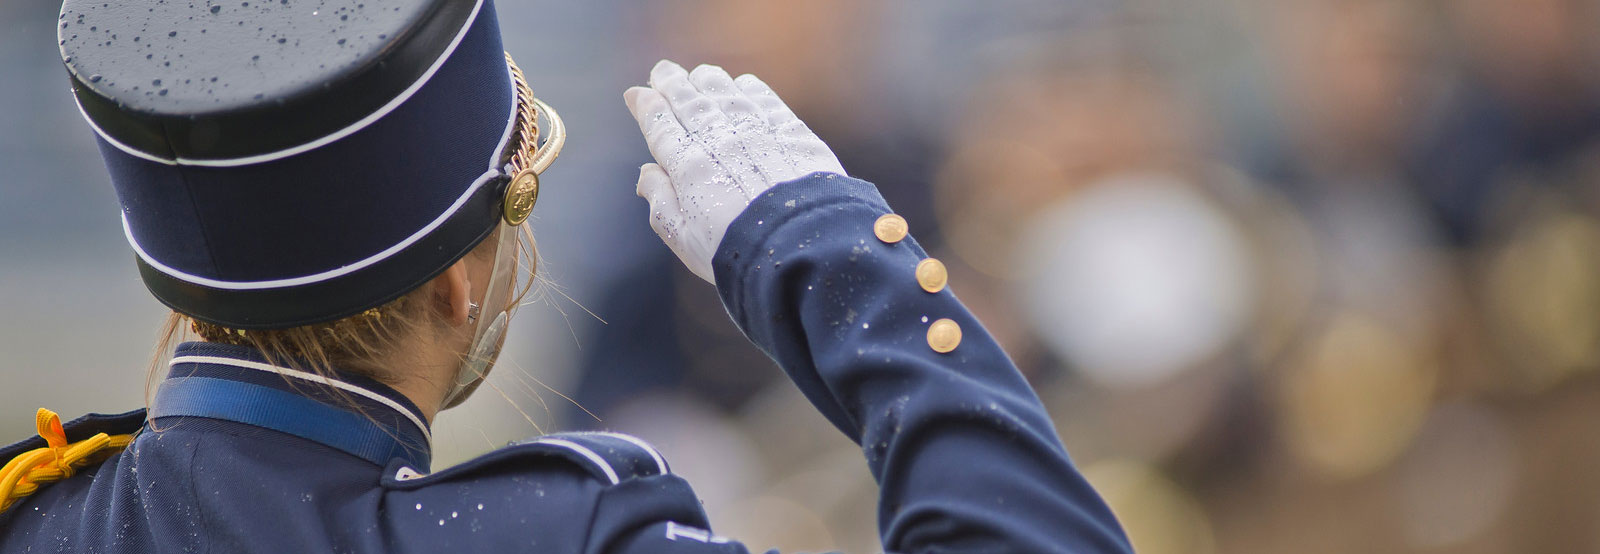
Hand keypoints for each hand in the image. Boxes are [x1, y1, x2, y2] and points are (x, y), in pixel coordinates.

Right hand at [624, 60, 846, 282]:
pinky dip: (750, 88)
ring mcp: (757, 132)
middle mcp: (720, 140)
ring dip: (708, 81)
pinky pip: (765, 100)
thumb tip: (646, 174)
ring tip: (698, 75)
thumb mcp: (683, 237)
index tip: (636, 94)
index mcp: (688, 166)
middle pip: (689, 101)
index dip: (645, 106)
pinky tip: (743, 85)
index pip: (660, 125)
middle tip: (662, 72)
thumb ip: (661, 202)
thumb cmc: (736, 252)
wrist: (800, 247)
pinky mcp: (791, 133)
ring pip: (725, 94)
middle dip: (671, 83)